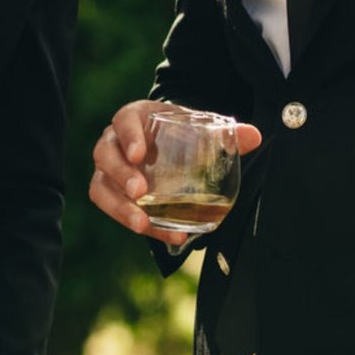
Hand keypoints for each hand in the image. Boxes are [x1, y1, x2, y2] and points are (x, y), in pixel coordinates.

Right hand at [88, 100, 262, 246]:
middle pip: (105, 155)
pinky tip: (167, 236)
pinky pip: (112, 209)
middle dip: (120, 174)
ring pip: (101, 186)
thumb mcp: (200, 127)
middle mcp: (114, 142)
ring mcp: (109, 170)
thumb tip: (253, 136)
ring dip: (119, 207)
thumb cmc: (179, 132)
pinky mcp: (111, 192)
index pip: (123, 121)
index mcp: (134, 118)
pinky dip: (136, 224)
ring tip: (142, 223)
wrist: (166, 142)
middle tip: (140, 191)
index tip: (140, 154)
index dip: (128, 136)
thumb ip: (227, 133)